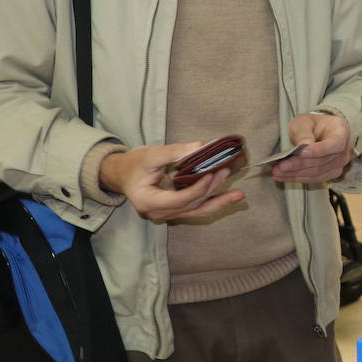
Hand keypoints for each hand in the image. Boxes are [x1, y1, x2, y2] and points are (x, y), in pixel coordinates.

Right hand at [101, 143, 244, 221]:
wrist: (122, 174)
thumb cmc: (133, 164)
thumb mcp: (150, 154)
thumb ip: (174, 152)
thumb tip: (200, 147)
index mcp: (147, 201)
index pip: (177, 200)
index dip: (196, 190)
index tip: (211, 175)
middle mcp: (158, 213)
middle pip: (190, 205)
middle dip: (210, 189)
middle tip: (226, 172)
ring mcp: (167, 214)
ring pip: (196, 210)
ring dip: (218, 201)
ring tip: (239, 195)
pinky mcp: (175, 210)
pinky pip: (196, 208)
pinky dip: (213, 201)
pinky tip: (230, 197)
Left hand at [272, 112, 352, 183]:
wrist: (320, 133)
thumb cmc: (313, 126)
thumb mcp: (305, 121)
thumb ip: (304, 132)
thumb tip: (304, 144)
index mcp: (341, 132)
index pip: (335, 144)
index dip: (319, 150)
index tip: (301, 152)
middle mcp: (344, 150)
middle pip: (323, 161)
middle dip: (300, 164)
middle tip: (281, 165)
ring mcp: (339, 164)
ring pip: (317, 173)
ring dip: (296, 174)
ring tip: (278, 172)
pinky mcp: (331, 174)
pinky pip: (315, 179)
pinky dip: (298, 178)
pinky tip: (284, 176)